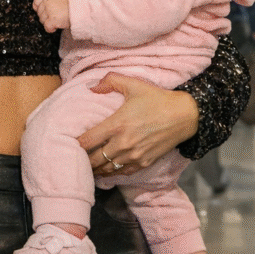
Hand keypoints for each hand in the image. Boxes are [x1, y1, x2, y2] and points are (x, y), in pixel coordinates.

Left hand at [33, 0, 69, 32]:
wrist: (82, 9)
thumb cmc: (72, 5)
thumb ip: (50, 0)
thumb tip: (42, 8)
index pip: (36, 0)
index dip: (38, 8)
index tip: (42, 11)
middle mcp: (47, 1)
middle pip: (39, 13)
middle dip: (45, 17)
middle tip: (55, 16)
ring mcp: (49, 10)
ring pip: (42, 21)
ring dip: (49, 23)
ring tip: (58, 20)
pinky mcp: (52, 19)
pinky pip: (47, 27)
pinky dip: (51, 29)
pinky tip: (56, 26)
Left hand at [78, 72, 198, 175]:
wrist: (184, 115)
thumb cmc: (157, 99)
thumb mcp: (133, 84)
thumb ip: (110, 81)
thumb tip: (92, 86)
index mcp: (117, 124)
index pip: (87, 141)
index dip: (76, 144)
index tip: (70, 142)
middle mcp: (123, 143)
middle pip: (94, 160)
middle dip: (83, 159)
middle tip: (75, 157)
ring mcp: (134, 156)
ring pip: (107, 169)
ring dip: (96, 168)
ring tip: (87, 166)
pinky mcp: (144, 163)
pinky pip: (122, 173)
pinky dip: (112, 173)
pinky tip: (106, 170)